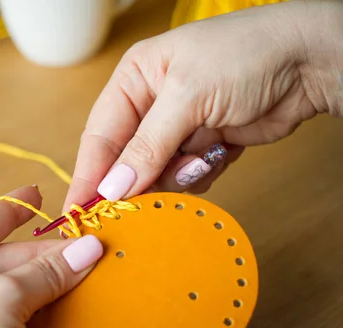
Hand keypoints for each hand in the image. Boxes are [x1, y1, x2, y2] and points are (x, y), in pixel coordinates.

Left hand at [0, 186, 102, 327]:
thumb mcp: (4, 301)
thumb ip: (44, 271)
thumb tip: (85, 249)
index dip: (10, 209)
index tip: (35, 195)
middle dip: (30, 254)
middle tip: (72, 246)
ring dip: (27, 280)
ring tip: (66, 269)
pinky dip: (12, 304)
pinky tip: (41, 297)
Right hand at [64, 1, 342, 209]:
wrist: (310, 61)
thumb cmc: (246, 55)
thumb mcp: (188, 95)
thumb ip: (148, 145)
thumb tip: (113, 188)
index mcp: (134, 79)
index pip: (99, 136)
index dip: (88, 176)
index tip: (78, 212)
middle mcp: (150, 105)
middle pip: (126, 161)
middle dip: (139, 180)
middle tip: (143, 202)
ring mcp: (178, 127)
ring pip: (157, 174)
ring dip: (178, 175)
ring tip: (204, 156)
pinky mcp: (202, 146)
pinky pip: (185, 177)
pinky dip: (199, 175)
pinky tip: (219, 154)